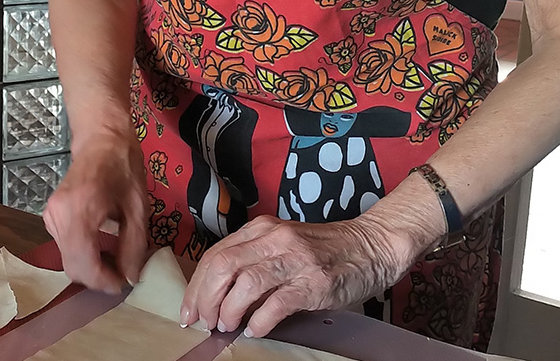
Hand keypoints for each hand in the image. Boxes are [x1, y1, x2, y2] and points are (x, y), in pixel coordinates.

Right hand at [43, 127, 149, 293]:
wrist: (101, 139)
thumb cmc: (122, 167)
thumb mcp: (138, 206)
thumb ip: (134, 245)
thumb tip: (130, 278)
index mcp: (80, 209)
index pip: (83, 263)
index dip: (103, 281)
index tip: (124, 284)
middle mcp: (58, 215)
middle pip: (72, 266)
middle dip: (97, 277)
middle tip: (122, 274)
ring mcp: (50, 216)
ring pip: (67, 260)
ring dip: (90, 267)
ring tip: (115, 260)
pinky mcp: (49, 217)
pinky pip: (65, 247)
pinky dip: (82, 254)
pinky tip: (101, 246)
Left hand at [180, 214, 406, 337]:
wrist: (370, 246)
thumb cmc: (324, 249)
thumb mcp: (283, 244)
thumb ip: (253, 260)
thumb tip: (218, 295)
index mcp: (262, 229)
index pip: (216, 255)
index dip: (196, 286)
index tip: (189, 310)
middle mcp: (274, 239)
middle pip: (223, 267)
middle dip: (205, 299)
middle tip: (203, 322)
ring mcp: (295, 259)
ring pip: (245, 284)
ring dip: (229, 311)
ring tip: (227, 326)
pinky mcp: (314, 282)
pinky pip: (276, 303)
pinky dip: (259, 320)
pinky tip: (254, 330)